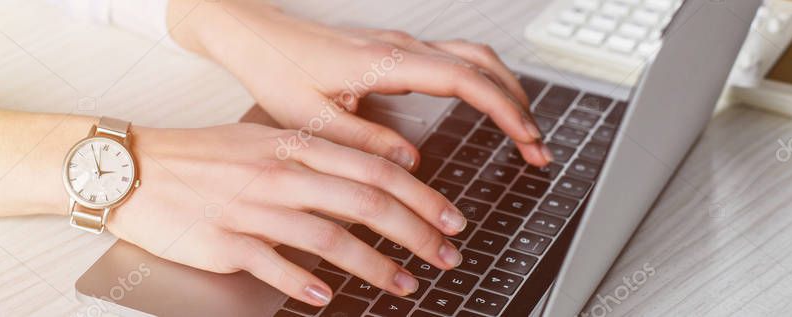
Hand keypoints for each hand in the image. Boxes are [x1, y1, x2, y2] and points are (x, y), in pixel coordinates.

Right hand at [109, 124, 466, 306]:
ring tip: (405, 284)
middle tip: (445, 255)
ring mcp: (254, 209)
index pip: (374, 169)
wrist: (134, 169)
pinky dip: (306, 285)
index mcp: (294, 146)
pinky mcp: (226, 243)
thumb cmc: (198, 158)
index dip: (421, 196)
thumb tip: (361, 178)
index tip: (449, 219)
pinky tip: (327, 300)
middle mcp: (280, 175)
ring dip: (376, 266)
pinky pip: (276, 267)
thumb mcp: (260, 142)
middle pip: (366, 203)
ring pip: (331, 238)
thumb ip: (311, 158)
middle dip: (416, 232)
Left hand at [170, 0, 551, 168]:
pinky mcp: (393, 51)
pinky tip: (483, 107)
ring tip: (523, 130)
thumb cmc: (277, 69)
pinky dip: (479, 82)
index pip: (464, 80)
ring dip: (503, 91)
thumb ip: (366, 142)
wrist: (254, 37)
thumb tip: (412, 164)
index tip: (526, 139)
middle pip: (481, 65)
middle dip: (518, 105)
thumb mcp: (315, 119)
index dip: (502, 110)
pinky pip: (452, 59)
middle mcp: (400, 46)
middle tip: (537, 147)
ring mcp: (399, 45)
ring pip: (471, 58)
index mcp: (385, 61)